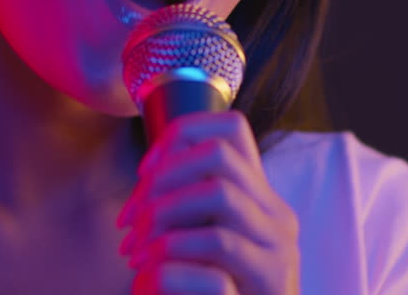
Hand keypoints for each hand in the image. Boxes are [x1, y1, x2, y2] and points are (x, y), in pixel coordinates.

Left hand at [117, 111, 300, 294]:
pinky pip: (220, 243)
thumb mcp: (200, 249)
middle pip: (219, 154)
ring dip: (164, 212)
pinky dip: (174, 251)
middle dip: (162, 176)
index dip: (181, 135)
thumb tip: (146, 179)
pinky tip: (147, 273)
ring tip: (134, 247)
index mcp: (261, 199)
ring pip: (220, 193)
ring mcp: (280, 246)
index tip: (143, 172)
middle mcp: (277, 214)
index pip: (231, 129)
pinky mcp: (273, 279)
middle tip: (128, 219)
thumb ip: (188, 214)